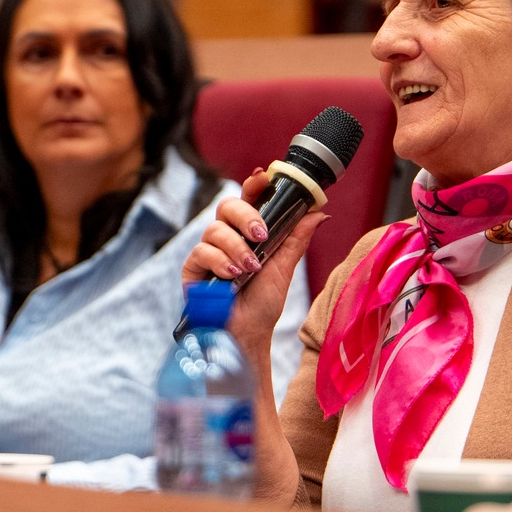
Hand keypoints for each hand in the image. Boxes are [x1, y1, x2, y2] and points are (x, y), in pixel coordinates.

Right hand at [183, 170, 325, 364]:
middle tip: (262, 234)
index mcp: (247, 232)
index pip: (248, 200)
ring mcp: (208, 252)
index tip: (264, 177)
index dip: (254, 185)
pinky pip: (201, 252)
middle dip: (246, 216)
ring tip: (251, 267)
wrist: (248, 334)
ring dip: (237, 247)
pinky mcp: (193, 269)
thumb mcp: (285, 267)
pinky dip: (220, 262)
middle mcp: (226, 237)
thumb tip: (319, 211)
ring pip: (214, 229)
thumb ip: (296, 238)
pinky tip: (233, 275)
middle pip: (227, 206)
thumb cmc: (263, 303)